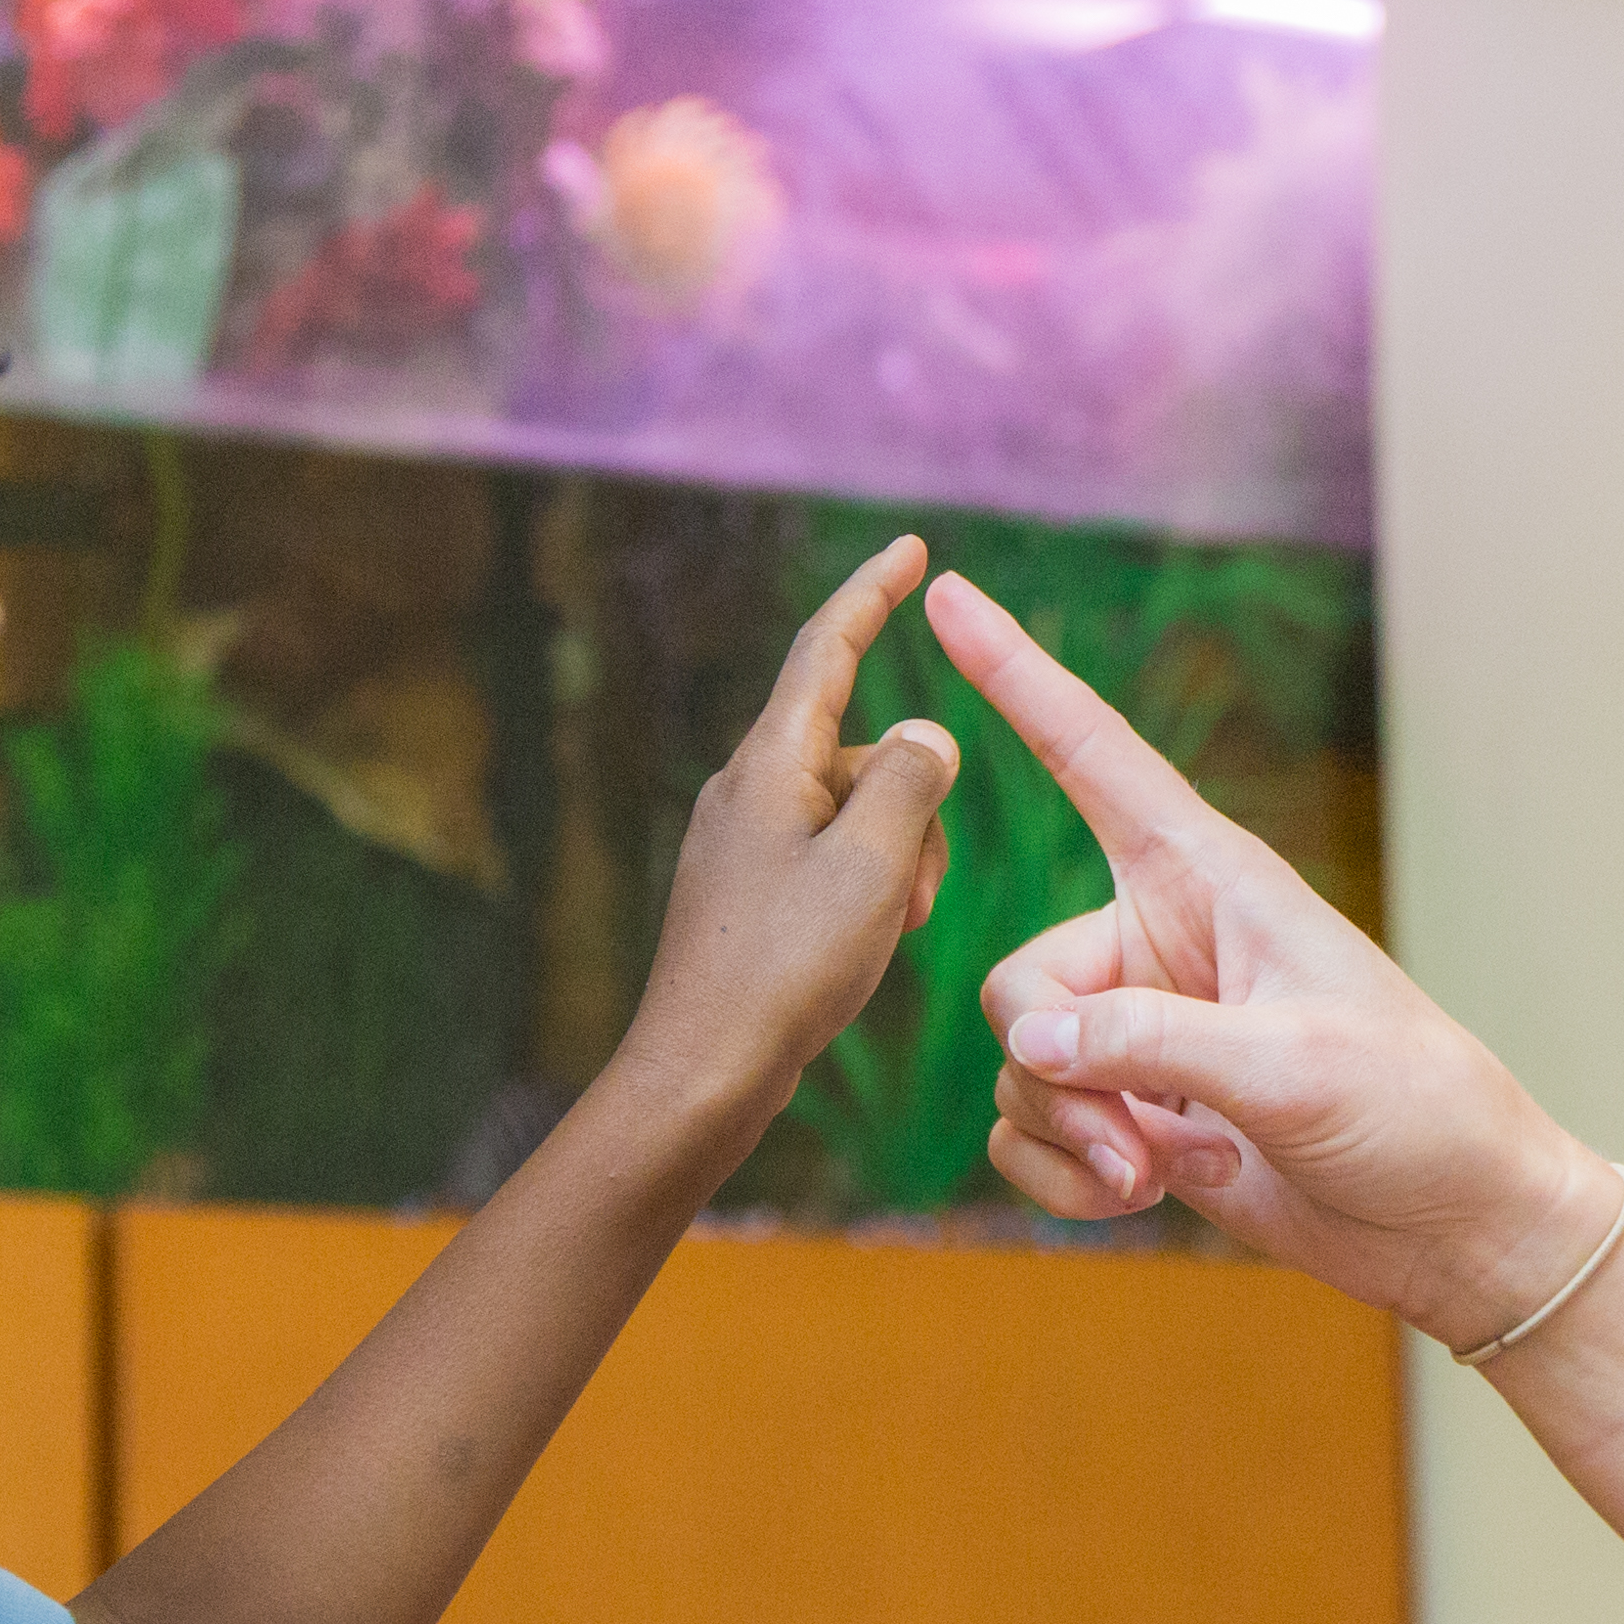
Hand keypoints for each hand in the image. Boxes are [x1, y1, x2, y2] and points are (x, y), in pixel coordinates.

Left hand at [612, 539, 962, 1157]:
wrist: (701, 1073)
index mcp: (770, 763)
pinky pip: (832, 862)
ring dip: (896, 862)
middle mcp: (746, 789)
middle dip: (914, 805)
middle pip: (863, 753)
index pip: (827, 649)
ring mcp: (742, 843)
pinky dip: (867, 894)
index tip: (911, 550)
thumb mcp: (874, 863)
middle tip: (911, 896)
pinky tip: (859, 954)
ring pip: (857, 815)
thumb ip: (911, 779)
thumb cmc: (785, 968)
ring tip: (884, 935)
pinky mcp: (746, 893)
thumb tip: (922, 736)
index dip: (873, 593)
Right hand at [922, 568, 1604, 1344]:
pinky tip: (1141, 1197)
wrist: (1454, 1222)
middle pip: (1021, 983)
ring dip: (1071, 1136)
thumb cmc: (1410, 1107)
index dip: (1017, 677)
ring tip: (1158, 1173)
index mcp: (1210, 881)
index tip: (949, 591)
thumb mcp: (1291, 1065)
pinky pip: (1034, 1130)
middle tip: (1137, 1139)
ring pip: (1023, 1066)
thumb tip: (1026, 1041)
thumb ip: (1149, 1041)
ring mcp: (1145, 1032)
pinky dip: (1066, 1176)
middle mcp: (1162, 942)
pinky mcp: (1136, 1110)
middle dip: (1057, 1073)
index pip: (1092, 756)